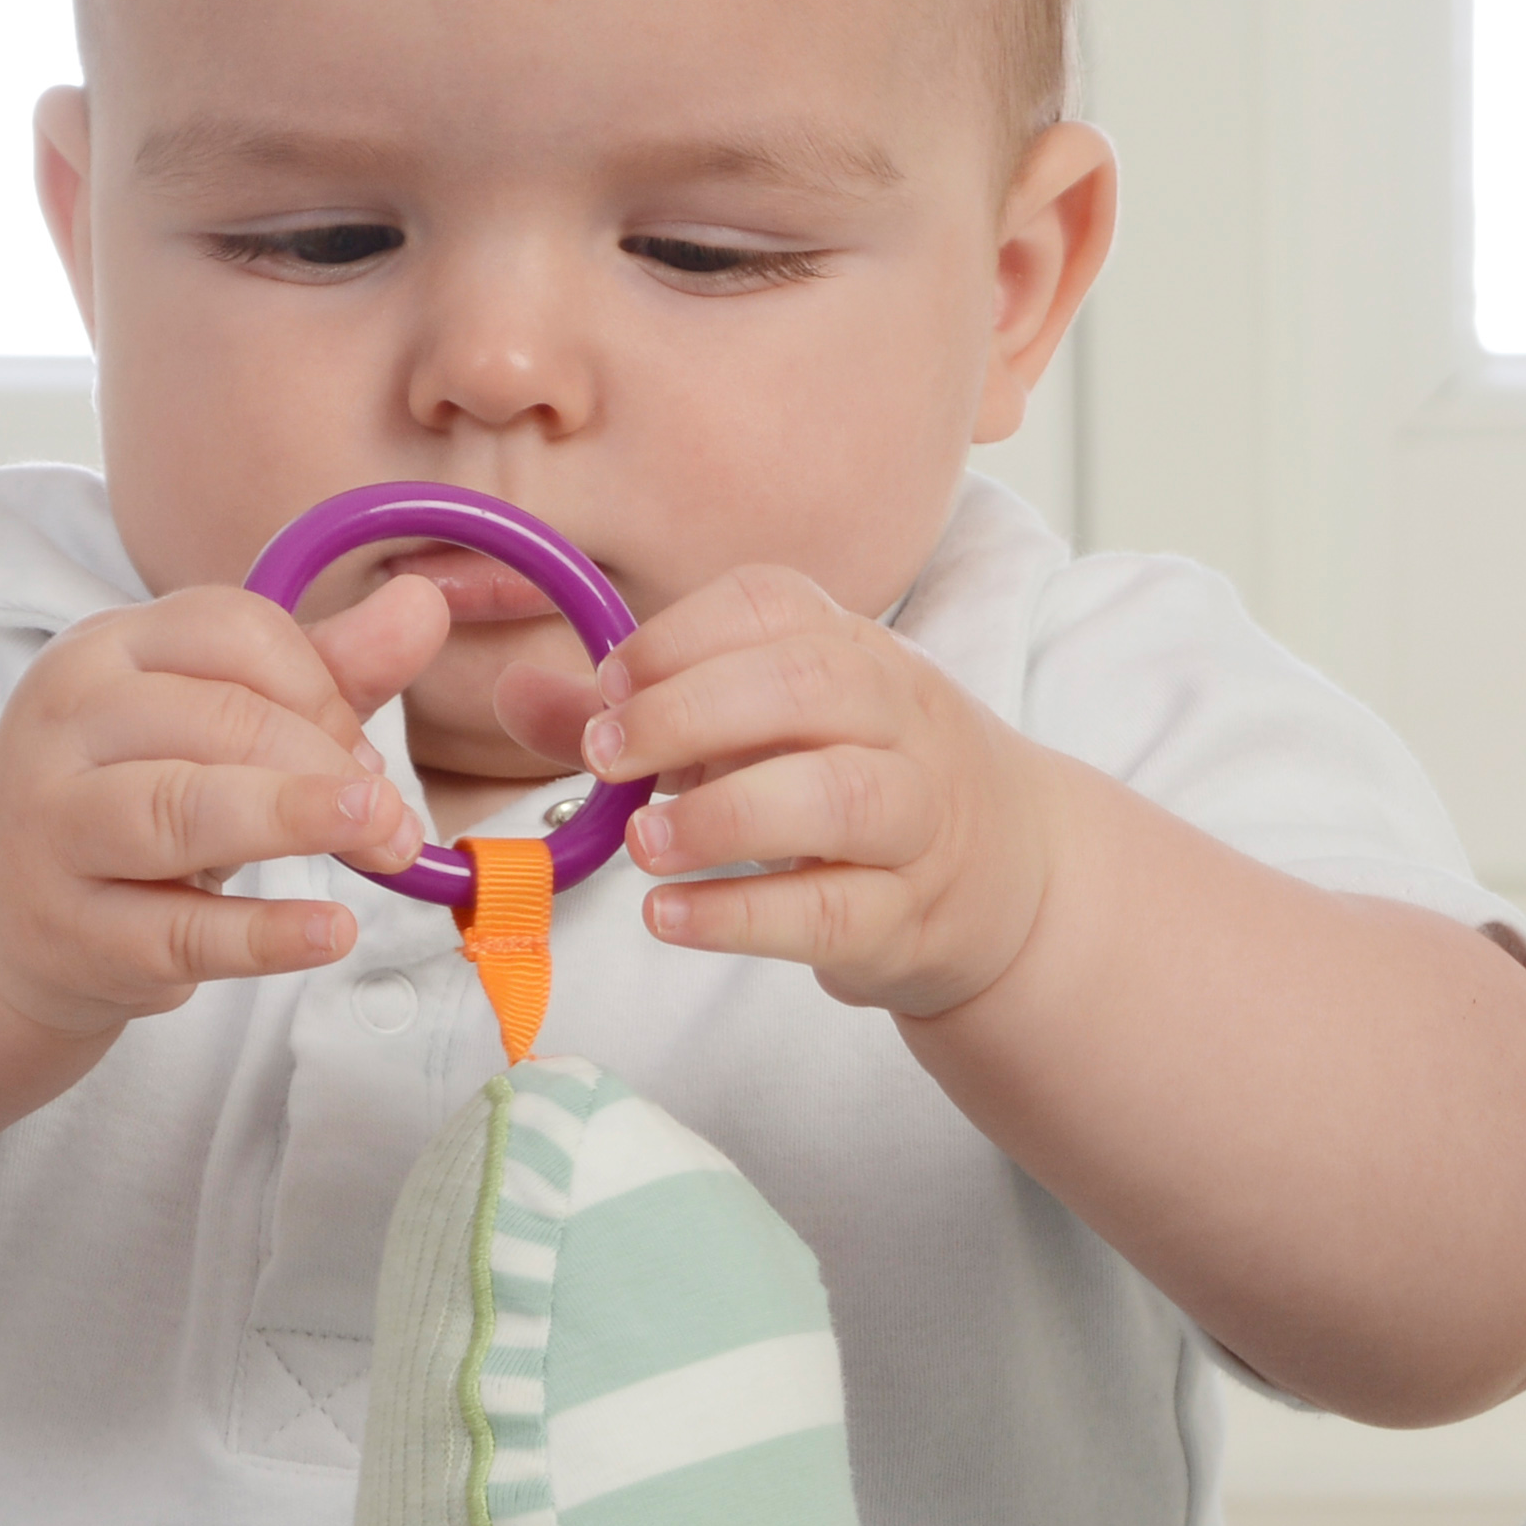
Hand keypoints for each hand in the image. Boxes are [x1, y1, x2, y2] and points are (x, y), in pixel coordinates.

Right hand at [0, 570, 461, 1037]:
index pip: (230, 630)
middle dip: (327, 764)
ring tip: (381, 834)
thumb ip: (324, 669)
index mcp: (103, 650)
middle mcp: (63, 726)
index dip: (320, 686)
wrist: (3, 905)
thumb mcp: (217, 719)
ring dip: (295, 818)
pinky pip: (180, 930)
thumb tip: (424, 603)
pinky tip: (332, 931)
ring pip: (183, 809)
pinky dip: (265, 933)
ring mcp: (56, 829)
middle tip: (392, 817)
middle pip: (219, 718)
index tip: (363, 750)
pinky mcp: (73, 932)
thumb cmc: (134, 792)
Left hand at [588, 566, 1060, 1021]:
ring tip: (642, 844)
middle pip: (815, 685)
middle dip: (693, 712)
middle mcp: (899, 719)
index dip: (680, 638)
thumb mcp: (758, 731)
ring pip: (841, 796)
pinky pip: (831, 912)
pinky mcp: (908, 917)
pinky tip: (668, 918)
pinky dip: (740, 916)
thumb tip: (515, 694)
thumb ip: (637, 716)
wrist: (1009, 878)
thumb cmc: (852, 783)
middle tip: (610, 758)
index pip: (773, 607)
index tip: (608, 684)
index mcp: (853, 649)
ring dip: (725, 814)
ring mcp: (916, 819)